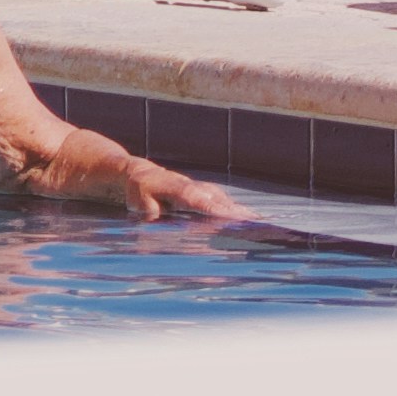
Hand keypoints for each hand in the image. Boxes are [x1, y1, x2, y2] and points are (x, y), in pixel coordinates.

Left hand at [111, 154, 243, 219]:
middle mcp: (194, 187)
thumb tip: (160, 216)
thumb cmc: (140, 190)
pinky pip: (220, 199)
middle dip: (236, 211)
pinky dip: (233, 207)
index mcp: (179, 190)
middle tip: (255, 223)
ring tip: (256, 222)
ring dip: (238, 210)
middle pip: (218, 200)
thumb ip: (151, 211)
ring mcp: (199, 187)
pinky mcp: (202, 190)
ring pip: (222, 198)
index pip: (202, 202)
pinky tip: (246, 216)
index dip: (217, 210)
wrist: (141, 173)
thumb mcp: (140, 202)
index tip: (233, 217)